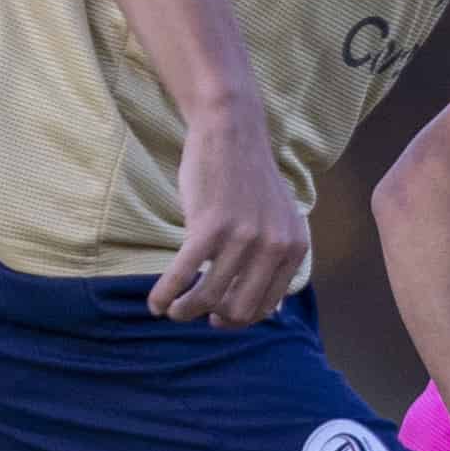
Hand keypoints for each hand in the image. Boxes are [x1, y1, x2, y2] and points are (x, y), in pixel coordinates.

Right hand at [153, 106, 308, 325]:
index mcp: (294, 248)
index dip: (239, 319)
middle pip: (238, 308)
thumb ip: (276, 261)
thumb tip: (269, 314)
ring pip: (208, 298)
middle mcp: (274, 246)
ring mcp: (243, 237)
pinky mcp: (209, 226)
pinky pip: (182, 276)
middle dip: (213, 319)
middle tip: (194, 314)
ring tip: (172, 311)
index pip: (267, 306)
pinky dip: (165, 295)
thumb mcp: (277, 221)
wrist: (231, 131)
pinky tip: (155, 303)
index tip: (219, 318)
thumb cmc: (247, 180)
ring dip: (185, 312)